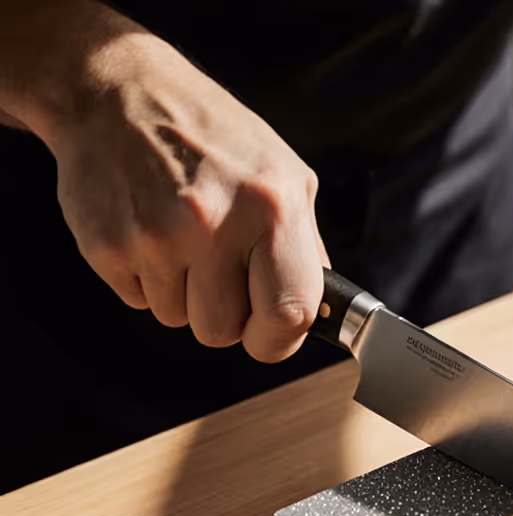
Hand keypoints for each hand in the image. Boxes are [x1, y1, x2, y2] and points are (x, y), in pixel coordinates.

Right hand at [46, 32, 326, 361]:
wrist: (120, 94)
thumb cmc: (216, 138)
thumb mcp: (287, 176)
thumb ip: (307, 248)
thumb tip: (322, 312)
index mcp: (271, 209)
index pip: (289, 315)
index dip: (281, 340)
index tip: (272, 334)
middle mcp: (213, 225)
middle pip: (223, 332)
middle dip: (226, 314)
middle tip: (221, 268)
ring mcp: (155, 237)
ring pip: (178, 319)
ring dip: (184, 294)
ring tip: (183, 237)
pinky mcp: (107, 247)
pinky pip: (137, 302)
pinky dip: (147, 279)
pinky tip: (151, 230)